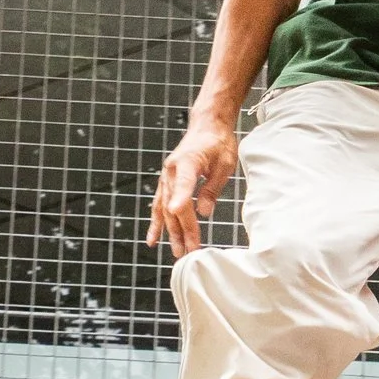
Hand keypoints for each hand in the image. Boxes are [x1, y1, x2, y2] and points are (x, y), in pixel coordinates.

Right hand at [149, 111, 240, 257]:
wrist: (206, 126)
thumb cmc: (218, 142)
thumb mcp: (224, 163)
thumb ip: (213, 188)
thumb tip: (204, 212)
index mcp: (187, 163)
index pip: (183, 186)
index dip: (181, 202)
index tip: (178, 215)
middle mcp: (172, 172)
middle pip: (175, 205)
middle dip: (183, 230)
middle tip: (190, 251)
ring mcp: (166, 178)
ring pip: (166, 209)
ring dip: (171, 232)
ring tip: (177, 252)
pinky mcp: (167, 182)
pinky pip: (159, 206)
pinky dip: (157, 223)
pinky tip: (154, 240)